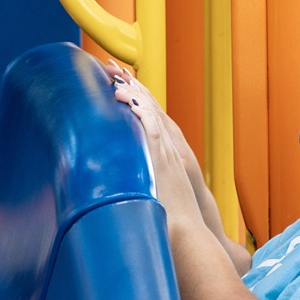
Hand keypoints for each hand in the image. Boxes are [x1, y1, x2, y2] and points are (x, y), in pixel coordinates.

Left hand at [106, 61, 202, 228]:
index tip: (119, 80)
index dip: (135, 97)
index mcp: (167, 152)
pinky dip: (140, 112)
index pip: (150, 117)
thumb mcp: (157, 191)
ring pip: (151, 114)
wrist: (188, 232)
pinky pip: (152, 129)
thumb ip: (144, 177)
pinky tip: (126, 99)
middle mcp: (169, 147)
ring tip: (114, 76)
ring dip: (132, 93)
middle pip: (150, 108)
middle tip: (112, 67)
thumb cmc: (171, 217)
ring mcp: (168, 152)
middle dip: (131, 86)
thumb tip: (123, 177)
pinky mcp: (164, 159)